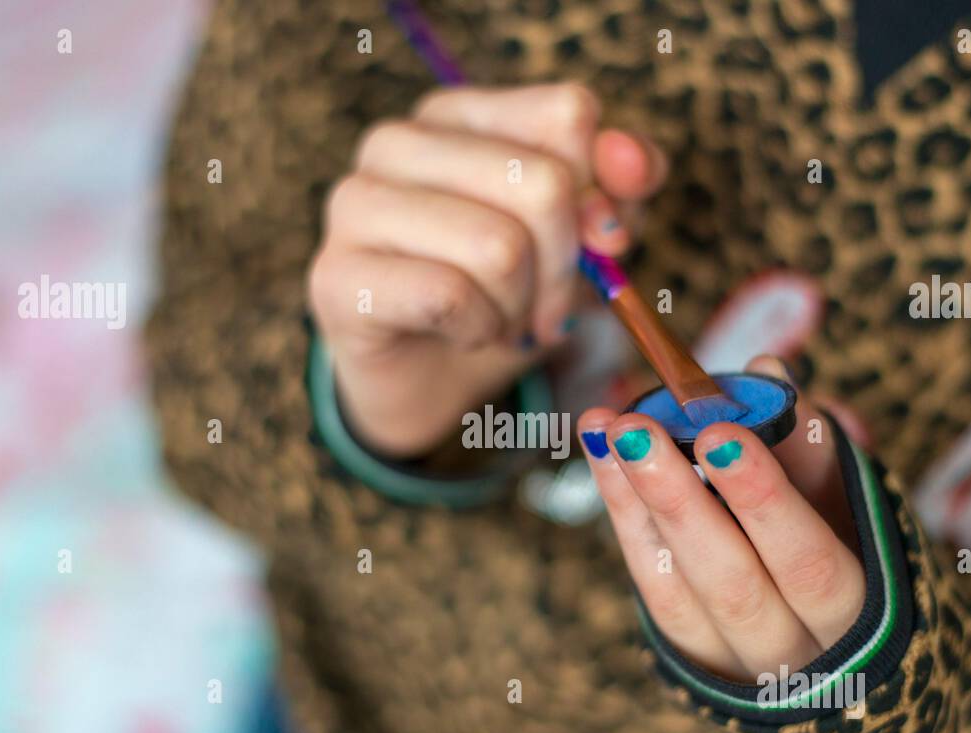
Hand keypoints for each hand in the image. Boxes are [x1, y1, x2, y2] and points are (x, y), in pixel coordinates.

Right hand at [308, 83, 667, 458]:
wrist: (427, 380)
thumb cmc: (503, 297)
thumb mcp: (579, 242)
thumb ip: (617, 192)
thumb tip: (633, 164)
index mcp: (456, 114)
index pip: (567, 115)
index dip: (606, 193)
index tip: (600, 247)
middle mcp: (396, 143)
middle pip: (541, 183)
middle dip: (566, 269)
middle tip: (548, 308)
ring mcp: (356, 205)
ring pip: (498, 246)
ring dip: (520, 307)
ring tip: (502, 320)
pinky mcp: (337, 277)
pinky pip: (450, 296)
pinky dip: (479, 330)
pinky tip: (463, 333)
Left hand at [577, 355, 865, 681]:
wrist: (824, 634)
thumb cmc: (845, 542)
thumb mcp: (848, 499)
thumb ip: (810, 441)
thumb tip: (765, 370)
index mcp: (857, 615)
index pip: (808, 564)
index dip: (763, 502)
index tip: (720, 434)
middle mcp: (795, 653)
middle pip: (732, 584)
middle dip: (679, 500)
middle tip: (637, 428)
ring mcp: (736, 660)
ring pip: (679, 591)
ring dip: (637, 502)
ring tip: (608, 429)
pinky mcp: (691, 650)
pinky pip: (651, 585)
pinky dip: (624, 516)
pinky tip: (603, 456)